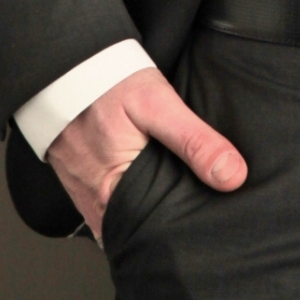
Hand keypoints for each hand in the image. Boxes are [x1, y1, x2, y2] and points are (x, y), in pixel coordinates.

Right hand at [46, 67, 246, 242]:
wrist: (66, 66)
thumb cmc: (109, 83)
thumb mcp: (158, 104)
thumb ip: (194, 141)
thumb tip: (233, 176)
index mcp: (114, 195)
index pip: (157, 232)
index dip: (185, 227)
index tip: (211, 218)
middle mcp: (96, 207)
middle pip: (142, 229)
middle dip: (170, 224)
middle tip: (202, 211)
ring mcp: (87, 199)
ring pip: (128, 220)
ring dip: (151, 214)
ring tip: (181, 199)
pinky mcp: (83, 187)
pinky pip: (113, 208)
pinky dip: (134, 202)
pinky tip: (154, 187)